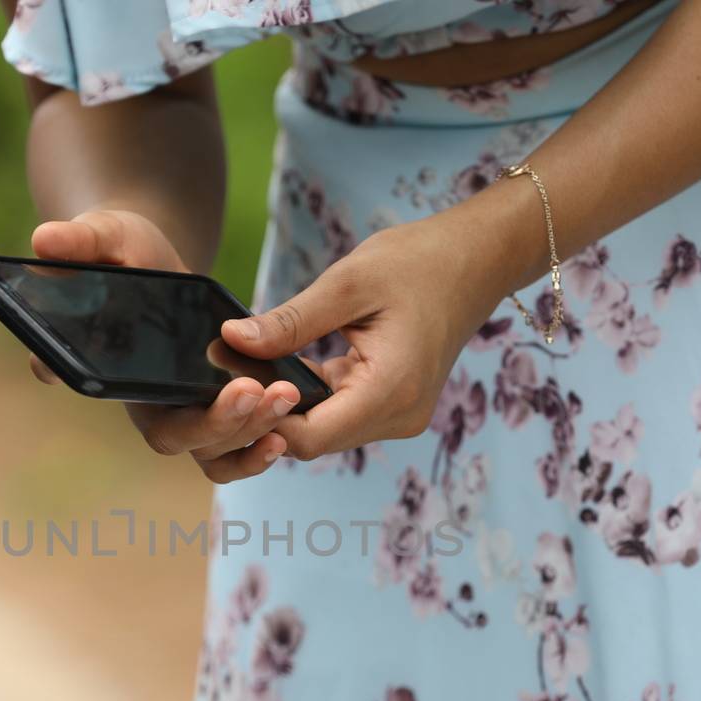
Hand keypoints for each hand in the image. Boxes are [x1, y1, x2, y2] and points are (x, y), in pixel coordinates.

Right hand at [28, 209, 299, 482]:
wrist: (154, 263)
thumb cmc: (120, 250)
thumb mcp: (104, 234)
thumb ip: (81, 240)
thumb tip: (43, 238)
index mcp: (106, 365)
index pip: (102, 391)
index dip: (129, 396)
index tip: (171, 389)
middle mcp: (141, 402)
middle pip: (173, 436)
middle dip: (215, 422)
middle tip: (251, 391)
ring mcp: (181, 414)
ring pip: (210, 450)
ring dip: (248, 433)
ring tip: (283, 399)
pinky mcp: (214, 414)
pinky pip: (233, 451)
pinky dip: (257, 450)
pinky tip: (284, 432)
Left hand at [222, 202, 527, 460]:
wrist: (475, 260)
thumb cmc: (419, 263)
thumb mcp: (347, 284)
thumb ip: (289, 321)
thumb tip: (231, 340)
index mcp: (390, 391)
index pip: (309, 437)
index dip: (264, 419)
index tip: (227, 385)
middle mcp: (398, 417)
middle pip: (313, 440)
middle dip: (268, 413)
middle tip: (225, 373)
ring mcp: (399, 416)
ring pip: (323, 431)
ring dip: (287, 405)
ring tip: (248, 367)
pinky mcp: (393, 406)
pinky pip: (339, 414)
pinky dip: (309, 396)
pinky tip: (282, 367)